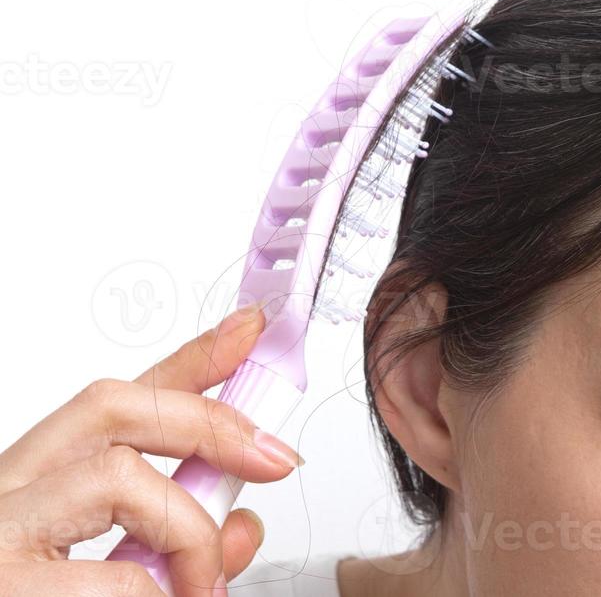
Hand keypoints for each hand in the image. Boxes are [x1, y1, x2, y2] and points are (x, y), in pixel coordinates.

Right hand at [0, 305, 300, 595]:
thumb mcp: (113, 572)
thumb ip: (173, 542)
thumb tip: (246, 523)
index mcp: (26, 491)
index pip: (114, 400)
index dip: (190, 358)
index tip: (250, 330)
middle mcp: (0, 502)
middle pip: (114, 406)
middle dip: (211, 419)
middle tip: (273, 458)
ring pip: (118, 476)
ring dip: (188, 527)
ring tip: (203, 586)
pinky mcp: (4, 593)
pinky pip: (115, 579)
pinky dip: (159, 594)